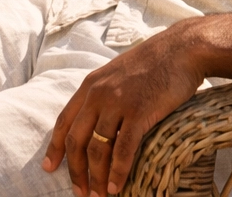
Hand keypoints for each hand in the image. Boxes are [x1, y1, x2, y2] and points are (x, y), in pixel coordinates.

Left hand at [43, 22, 207, 196]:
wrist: (182, 49)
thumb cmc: (154, 62)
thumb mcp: (118, 73)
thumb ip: (104, 93)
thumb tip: (98, 119)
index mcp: (90, 85)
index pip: (64, 121)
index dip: (55, 147)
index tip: (49, 167)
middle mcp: (98, 94)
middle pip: (76, 140)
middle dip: (75, 170)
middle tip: (79, 192)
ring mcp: (118, 103)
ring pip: (98, 148)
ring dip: (95, 177)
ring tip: (98, 195)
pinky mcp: (139, 112)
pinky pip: (123, 149)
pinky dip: (118, 172)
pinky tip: (116, 187)